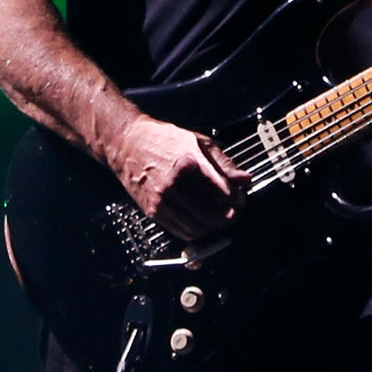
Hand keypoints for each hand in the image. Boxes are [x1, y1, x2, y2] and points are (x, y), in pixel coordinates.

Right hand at [106, 118, 252, 240]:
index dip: (238, 198)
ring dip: (215, 227)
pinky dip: (198, 231)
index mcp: (189, 163)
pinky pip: (182, 232)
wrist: (127, 144)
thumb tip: (245, 179)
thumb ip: (223, 162)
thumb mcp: (198, 142)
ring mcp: (162, 200)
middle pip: (214, 214)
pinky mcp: (153, 211)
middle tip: (235, 210)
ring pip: (200, 228)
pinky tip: (202, 220)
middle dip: (231, 215)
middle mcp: (175, 184)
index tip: (240, 196)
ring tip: (220, 216)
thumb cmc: (162, 140)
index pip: (224, 193)